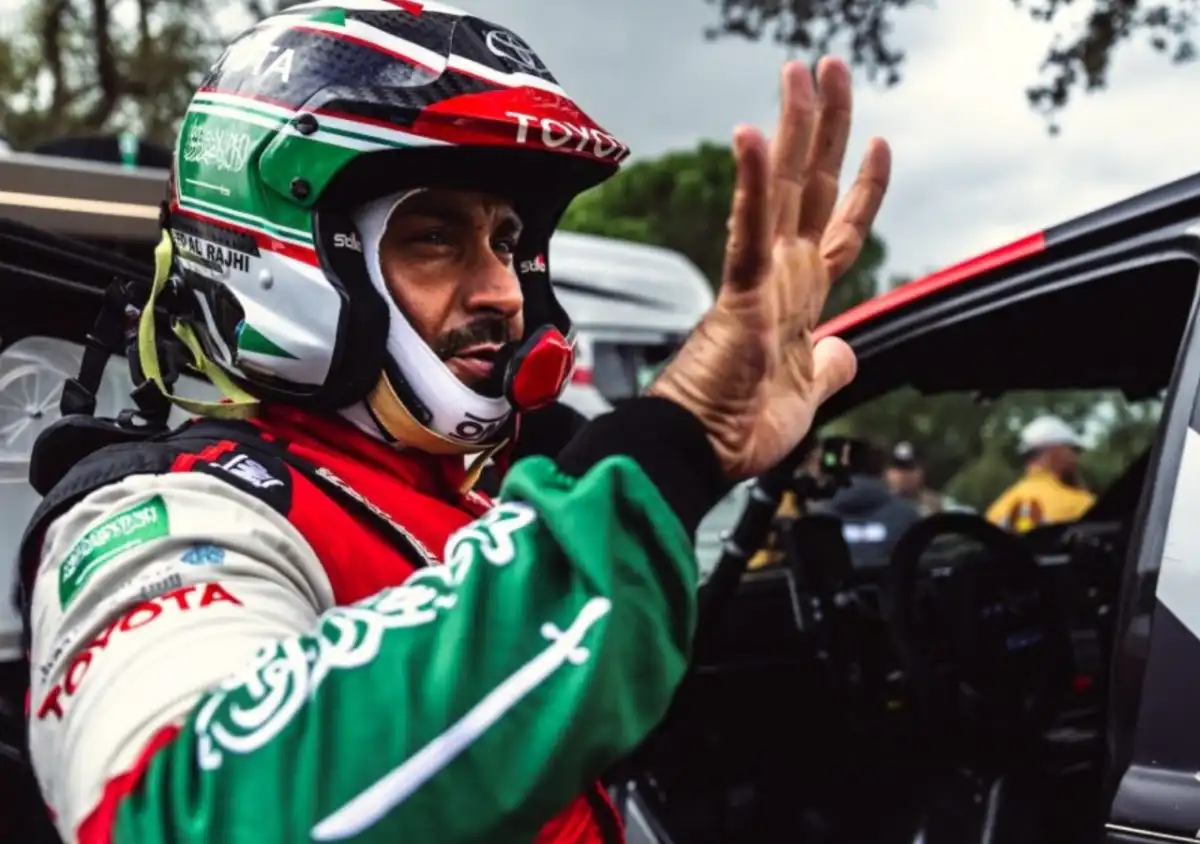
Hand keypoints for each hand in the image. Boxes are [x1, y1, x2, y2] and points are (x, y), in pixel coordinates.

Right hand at [648, 58, 890, 480]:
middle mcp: (781, 277)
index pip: (839, 227)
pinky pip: (750, 230)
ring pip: (785, 190)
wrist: (702, 456)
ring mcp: (760, 280)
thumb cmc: (739, 429)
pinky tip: (754, 136)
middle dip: (828, 124)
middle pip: (814, 186)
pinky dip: (753, 184)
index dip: (865, 186)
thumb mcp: (810, 394)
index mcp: (799, 298)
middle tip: (830, 66)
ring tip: (801, 72)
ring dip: (794, 127)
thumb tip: (846, 350)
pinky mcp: (740, 294)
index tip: (881, 143)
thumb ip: (830, 364)